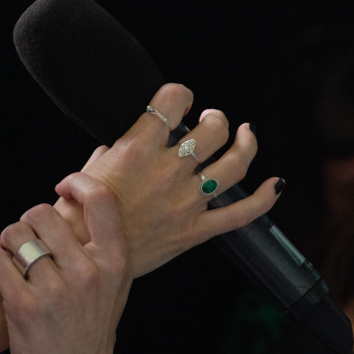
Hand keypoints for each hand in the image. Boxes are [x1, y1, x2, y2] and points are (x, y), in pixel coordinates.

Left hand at [0, 172, 131, 353]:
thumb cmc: (87, 328)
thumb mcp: (112, 286)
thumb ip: (104, 240)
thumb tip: (90, 179)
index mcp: (115, 264)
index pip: (100, 200)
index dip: (77, 182)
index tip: (62, 187)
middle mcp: (89, 274)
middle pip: (42, 212)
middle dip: (28, 221)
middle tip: (28, 238)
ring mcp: (56, 291)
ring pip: (14, 233)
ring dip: (7, 240)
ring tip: (12, 257)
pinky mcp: (23, 306)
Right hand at [54, 84, 282, 276]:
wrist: (83, 258)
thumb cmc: (78, 215)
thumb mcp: (87, 171)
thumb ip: (111, 153)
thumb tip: (118, 147)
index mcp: (137, 149)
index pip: (172, 101)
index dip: (180, 95)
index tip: (179, 101)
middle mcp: (167, 172)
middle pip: (212, 131)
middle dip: (216, 119)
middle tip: (211, 120)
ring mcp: (185, 203)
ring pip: (233, 165)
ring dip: (244, 144)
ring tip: (243, 135)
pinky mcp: (195, 232)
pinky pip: (240, 214)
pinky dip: (264, 198)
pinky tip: (275, 184)